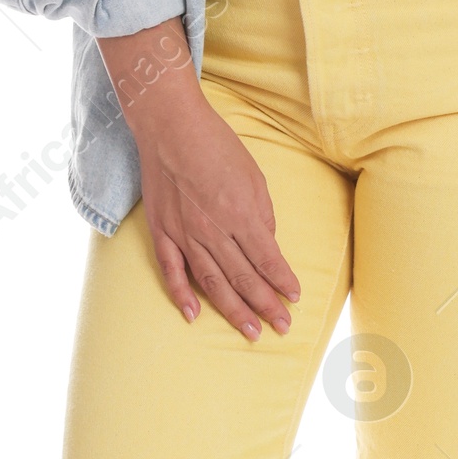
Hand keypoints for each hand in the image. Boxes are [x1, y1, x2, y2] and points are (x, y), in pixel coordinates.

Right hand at [96, 20, 299, 339]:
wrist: (171, 126)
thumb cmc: (217, 146)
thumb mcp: (254, 176)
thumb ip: (262, 215)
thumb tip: (267, 246)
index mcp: (241, 213)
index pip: (267, 258)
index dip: (282, 281)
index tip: (295, 298)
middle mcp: (213, 229)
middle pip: (243, 277)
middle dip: (265, 305)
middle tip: (282, 327)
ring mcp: (184, 233)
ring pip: (212, 282)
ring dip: (233, 310)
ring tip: (252, 332)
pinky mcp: (162, 231)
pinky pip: (171, 270)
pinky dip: (181, 295)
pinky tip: (193, 316)